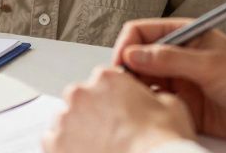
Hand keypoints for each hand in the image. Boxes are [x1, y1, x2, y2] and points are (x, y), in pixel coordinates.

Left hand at [43, 65, 194, 152]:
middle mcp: (80, 95)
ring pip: (68, 121)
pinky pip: (55, 144)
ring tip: (102, 147)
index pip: (104, 80)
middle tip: (114, 132)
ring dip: (80, 131)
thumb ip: (155, 94)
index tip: (121, 110)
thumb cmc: (158, 143)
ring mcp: (64, 121)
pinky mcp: (53, 145)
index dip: (115, 96)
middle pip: (83, 99)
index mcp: (105, 79)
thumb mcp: (172, 106)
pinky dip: (68, 149)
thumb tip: (154, 96)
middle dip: (95, 113)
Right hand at [112, 18, 225, 146]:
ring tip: (133, 102)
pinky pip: (157, 105)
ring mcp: (182, 82)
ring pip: (144, 82)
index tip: (120, 65)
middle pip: (139, 58)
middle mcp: (181, 56)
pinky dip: (149, 108)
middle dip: (126, 70)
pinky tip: (151, 114)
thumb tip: (133, 54)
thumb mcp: (211, 66)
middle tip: (120, 87)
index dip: (127, 46)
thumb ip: (169, 59)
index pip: (143, 32)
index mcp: (187, 34)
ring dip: (136, 90)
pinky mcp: (185, 107)